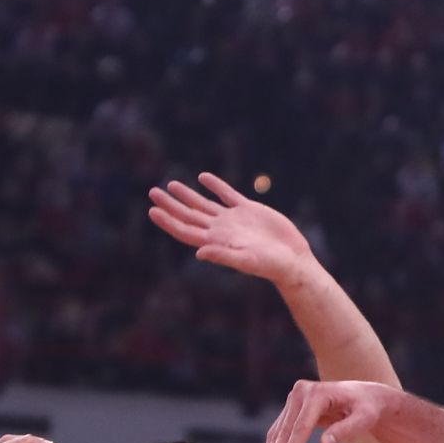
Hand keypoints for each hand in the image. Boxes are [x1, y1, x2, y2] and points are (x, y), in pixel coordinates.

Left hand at [149, 172, 314, 286]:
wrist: (291, 259)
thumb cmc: (269, 265)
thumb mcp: (245, 261)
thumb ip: (222, 255)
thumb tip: (199, 253)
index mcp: (215, 241)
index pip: (185, 230)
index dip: (168, 221)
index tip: (152, 210)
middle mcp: (220, 230)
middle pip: (188, 215)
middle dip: (170, 204)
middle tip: (152, 191)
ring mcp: (233, 219)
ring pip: (204, 204)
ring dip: (187, 194)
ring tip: (171, 184)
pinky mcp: (248, 210)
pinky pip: (227, 194)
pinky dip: (215, 185)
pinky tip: (203, 177)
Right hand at [257, 379, 392, 442]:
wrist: (366, 396)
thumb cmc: (368, 408)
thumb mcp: (365, 419)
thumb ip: (346, 430)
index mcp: (318, 392)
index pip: (301, 426)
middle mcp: (302, 392)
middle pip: (286, 430)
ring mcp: (295, 398)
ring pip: (279, 432)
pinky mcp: (293, 407)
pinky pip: (281, 431)